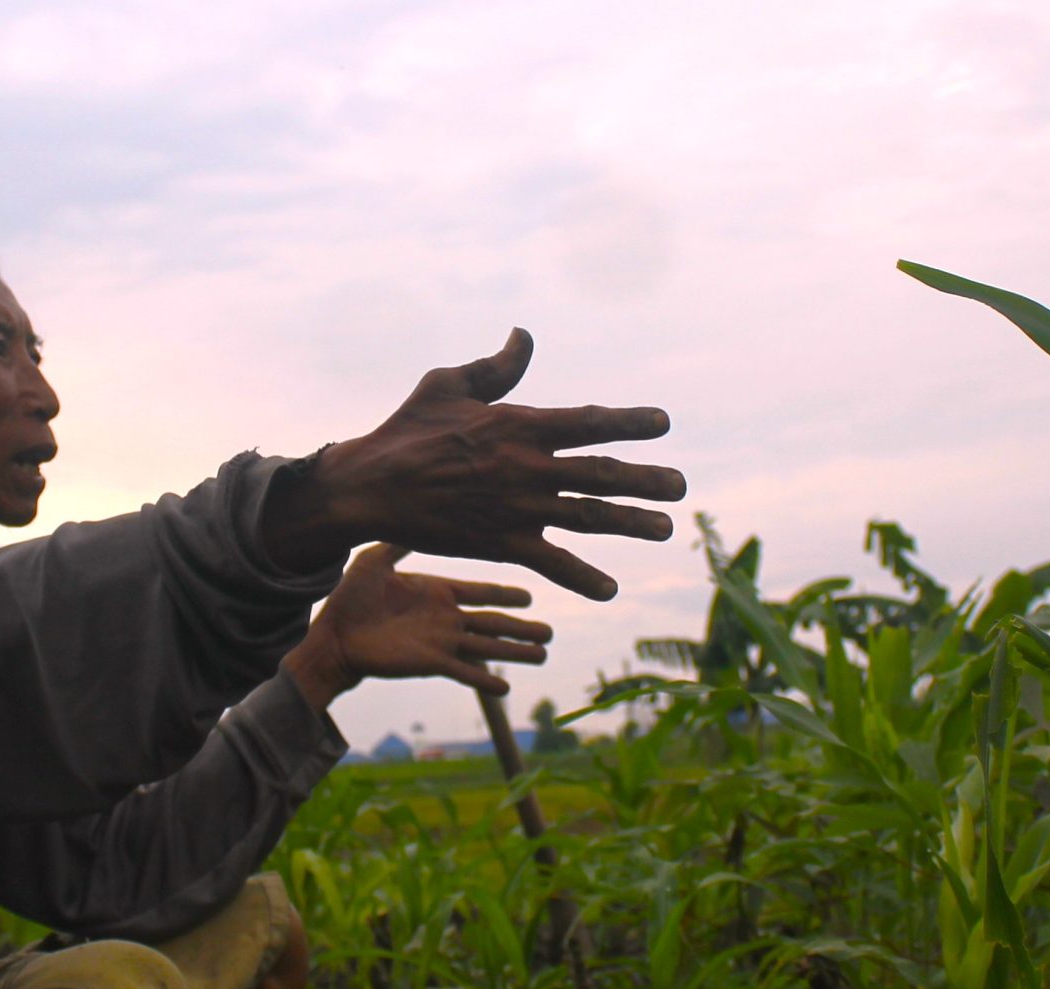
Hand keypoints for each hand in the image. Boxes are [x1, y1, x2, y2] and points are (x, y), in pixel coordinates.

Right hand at [262, 329, 684, 599]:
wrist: (370, 487)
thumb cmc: (407, 430)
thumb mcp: (449, 384)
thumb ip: (496, 367)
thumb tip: (524, 336)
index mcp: (518, 425)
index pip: (588, 421)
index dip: (630, 422)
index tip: (662, 424)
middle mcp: (527, 468)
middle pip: (601, 473)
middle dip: (645, 479)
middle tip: (679, 486)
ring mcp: (518, 509)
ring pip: (587, 517)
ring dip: (630, 523)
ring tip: (664, 528)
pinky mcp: (501, 544)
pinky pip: (551, 563)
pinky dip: (581, 577)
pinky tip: (609, 589)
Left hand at [282, 544, 552, 706]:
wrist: (333, 635)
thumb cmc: (349, 597)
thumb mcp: (376, 558)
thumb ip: (401, 540)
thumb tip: (417, 513)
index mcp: (436, 591)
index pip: (481, 592)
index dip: (506, 594)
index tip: (530, 595)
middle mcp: (445, 618)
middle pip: (493, 622)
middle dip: (521, 627)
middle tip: (550, 631)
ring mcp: (440, 642)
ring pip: (487, 647)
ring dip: (515, 651)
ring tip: (542, 655)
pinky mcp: (430, 662)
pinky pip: (464, 672)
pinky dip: (485, 679)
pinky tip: (506, 687)